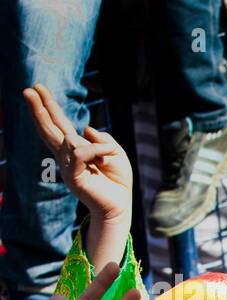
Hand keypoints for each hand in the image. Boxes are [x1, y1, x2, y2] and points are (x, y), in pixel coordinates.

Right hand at [24, 84, 132, 224]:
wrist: (120, 205)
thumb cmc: (117, 181)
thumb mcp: (116, 153)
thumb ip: (103, 139)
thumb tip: (86, 129)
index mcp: (77, 148)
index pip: (59, 124)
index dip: (49, 107)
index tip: (37, 89)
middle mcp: (67, 156)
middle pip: (49, 128)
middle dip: (39, 108)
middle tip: (28, 89)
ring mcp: (67, 166)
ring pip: (70, 139)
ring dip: (96, 147)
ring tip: (107, 162)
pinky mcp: (72, 176)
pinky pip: (80, 152)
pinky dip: (96, 151)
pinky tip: (106, 160)